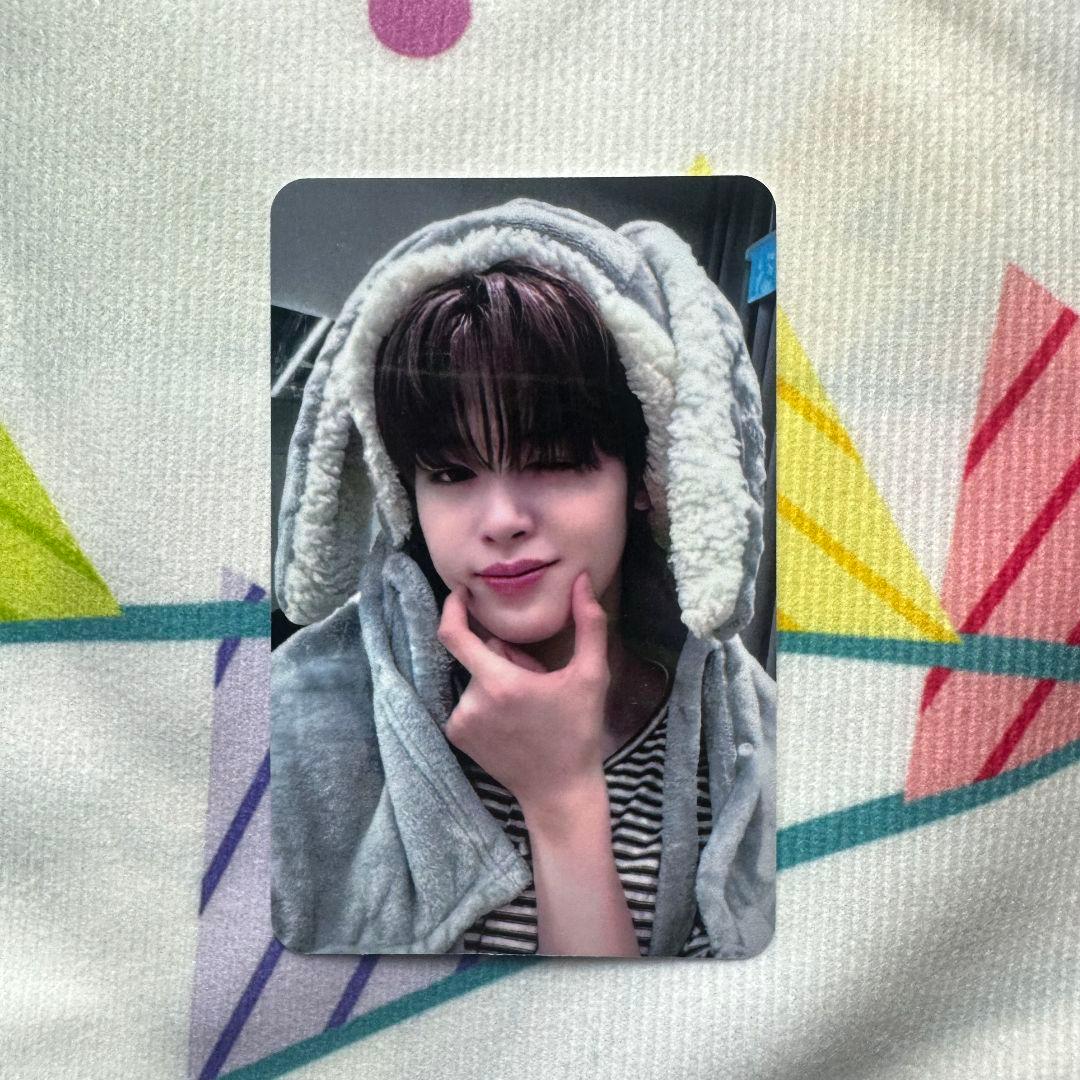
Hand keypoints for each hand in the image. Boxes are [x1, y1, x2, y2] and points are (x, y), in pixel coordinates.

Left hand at [436, 572, 611, 816]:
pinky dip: (487, 702)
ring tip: (529, 706)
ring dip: (497, 680)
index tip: (461, 593)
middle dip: (506, 657)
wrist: (559, 792)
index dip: (452, 608)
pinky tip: (513, 721)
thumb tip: (582, 580)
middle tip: (538, 680)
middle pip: (480, 656)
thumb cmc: (578, 732)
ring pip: (476, 678)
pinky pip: (468, 701)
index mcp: (499, 683)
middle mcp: (471, 701)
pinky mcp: (457, 736)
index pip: (454, 634)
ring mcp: (460, 722)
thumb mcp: (591, 676)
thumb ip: (589, 623)